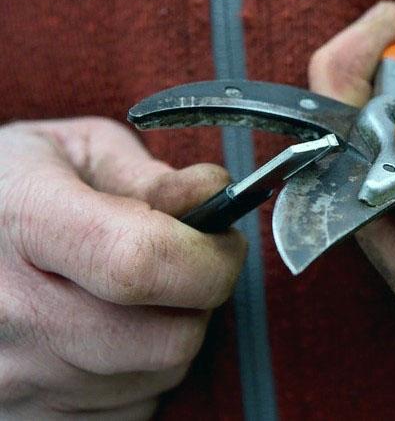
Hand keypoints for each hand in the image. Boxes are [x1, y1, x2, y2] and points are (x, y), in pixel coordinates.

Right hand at [0, 118, 245, 417]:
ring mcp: (15, 377)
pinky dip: (138, 371)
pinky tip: (103, 331)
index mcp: (24, 222)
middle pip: (168, 337)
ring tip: (128, 294)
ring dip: (169, 332)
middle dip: (200, 298)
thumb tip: (214, 195)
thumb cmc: (8, 189)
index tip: (223, 241)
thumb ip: (145, 174)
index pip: (142, 262)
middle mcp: (12, 312)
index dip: (208, 256)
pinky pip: (132, 407)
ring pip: (159, 374)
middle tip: (182, 265)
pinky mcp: (26, 419)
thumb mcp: (70, 151)